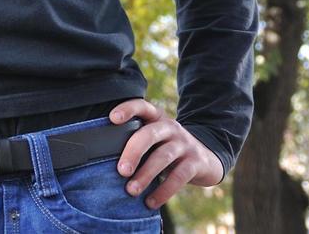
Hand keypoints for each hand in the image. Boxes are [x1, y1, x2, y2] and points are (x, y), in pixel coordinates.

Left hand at [109, 98, 224, 209]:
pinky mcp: (196, 163)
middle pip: (150, 134)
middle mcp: (171, 127)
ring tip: (131, 190)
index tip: (112, 118)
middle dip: (133, 152)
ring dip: (145, 175)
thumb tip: (102, 158)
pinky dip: (163, 191)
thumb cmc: (167, 149)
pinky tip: (151, 202)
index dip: (128, 109)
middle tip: (121, 171)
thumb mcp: (154, 139)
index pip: (142, 106)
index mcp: (156, 118)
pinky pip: (179, 177)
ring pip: (163, 157)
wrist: (206, 159)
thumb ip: (136, 140)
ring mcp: (184, 144)